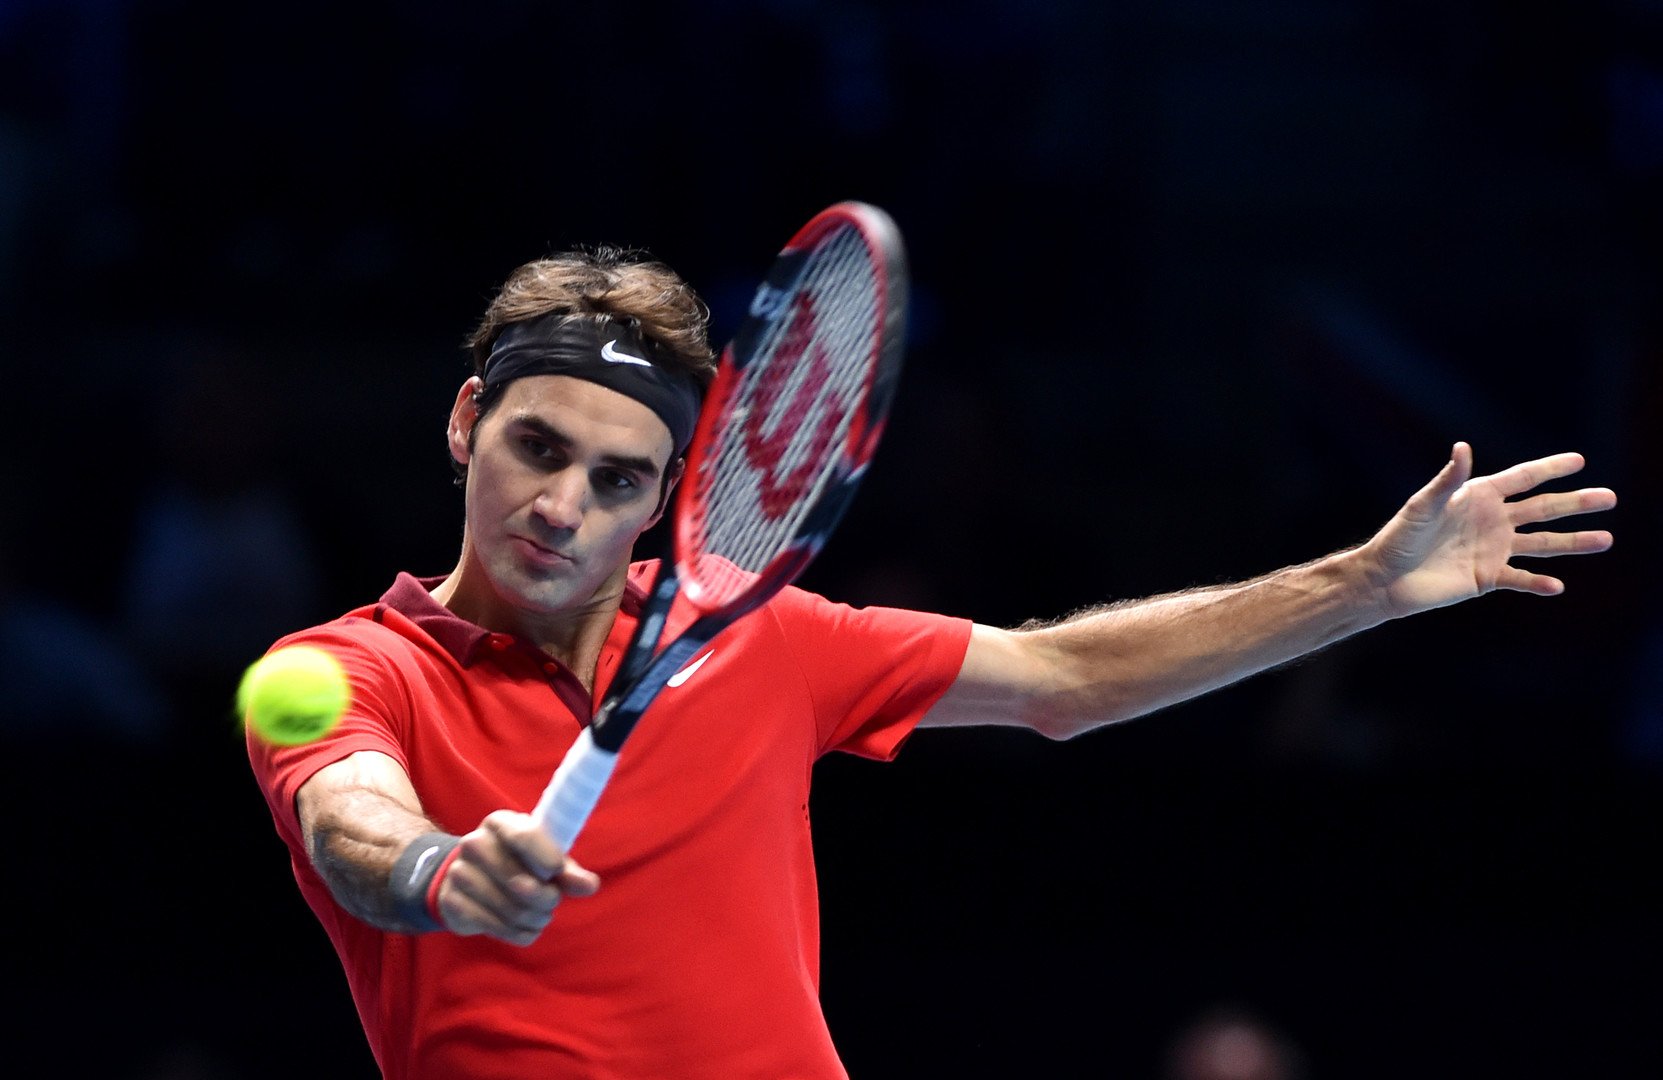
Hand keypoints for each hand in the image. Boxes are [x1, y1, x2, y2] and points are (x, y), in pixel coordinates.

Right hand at [435, 810, 600, 945]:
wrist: (468, 876)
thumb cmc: (517, 861)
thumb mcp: (542, 858)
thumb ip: (568, 871)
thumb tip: (590, 885)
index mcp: (500, 823)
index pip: (523, 837)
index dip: (545, 857)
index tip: (557, 871)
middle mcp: (474, 844)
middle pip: (520, 883)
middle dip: (546, 899)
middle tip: (553, 901)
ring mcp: (459, 873)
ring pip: (511, 909)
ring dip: (535, 919)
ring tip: (540, 916)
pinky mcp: (452, 903)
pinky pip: (497, 927)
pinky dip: (520, 933)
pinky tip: (526, 928)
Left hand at [1361, 443, 1614, 617]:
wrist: (1386, 578)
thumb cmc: (1400, 537)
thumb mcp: (1424, 505)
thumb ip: (1448, 480)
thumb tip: (1463, 447)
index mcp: (1479, 496)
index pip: (1523, 478)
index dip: (1550, 468)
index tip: (1579, 461)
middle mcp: (1492, 520)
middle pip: (1543, 509)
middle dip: (1576, 503)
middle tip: (1610, 498)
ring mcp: (1493, 549)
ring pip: (1543, 544)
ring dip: (1573, 542)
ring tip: (1606, 539)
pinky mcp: (1488, 577)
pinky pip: (1521, 578)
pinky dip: (1538, 583)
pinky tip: (1558, 586)